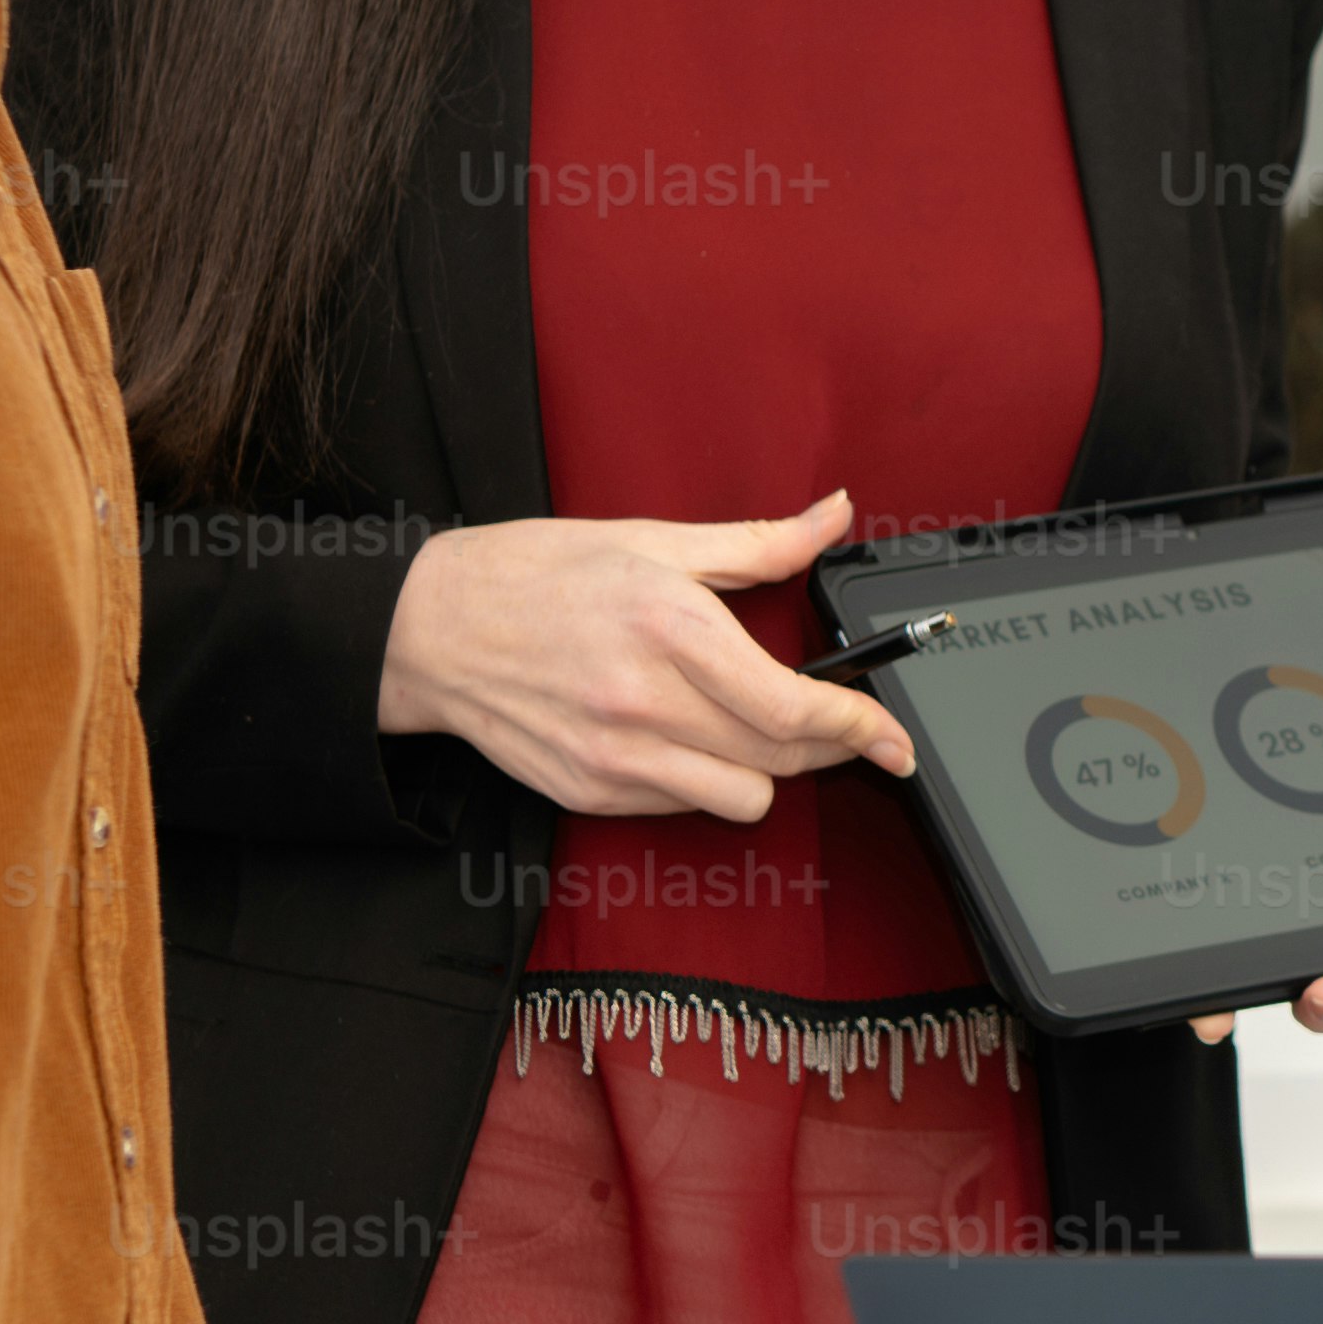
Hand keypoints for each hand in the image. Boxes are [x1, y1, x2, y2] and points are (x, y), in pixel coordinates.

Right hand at [380, 496, 913, 818]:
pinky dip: (703, 779)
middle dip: (827, 746)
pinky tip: (682, 736)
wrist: (428, 629)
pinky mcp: (590, 793)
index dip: (861, 728)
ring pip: (742, 798)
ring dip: (764, 770)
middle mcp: (646, 702)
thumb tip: (834, 516)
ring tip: (746, 726)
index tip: (894, 738)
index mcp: (670, 628)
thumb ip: (758, 543)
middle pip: (781, 759)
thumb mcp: (651, 539)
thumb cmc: (534, 574)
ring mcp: (615, 758)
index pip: (794, 707)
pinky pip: (685, 807)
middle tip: (834, 721)